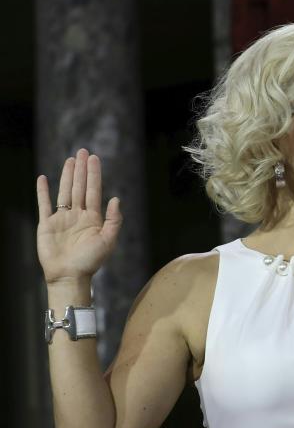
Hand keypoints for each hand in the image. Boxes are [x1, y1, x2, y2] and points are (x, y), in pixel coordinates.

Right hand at [37, 148, 121, 283]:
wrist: (69, 276)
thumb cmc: (90, 262)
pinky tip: (44, 178)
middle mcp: (78, 216)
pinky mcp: (47, 224)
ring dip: (66, 176)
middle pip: (79, 187)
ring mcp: (62, 219)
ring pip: (64, 192)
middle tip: (82, 151)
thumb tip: (116, 199)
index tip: (94, 159)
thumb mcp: (108, 241)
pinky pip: (44, 204)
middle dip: (81, 170)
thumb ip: (113, 220)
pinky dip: (43, 192)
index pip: (93, 191)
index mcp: (94, 219)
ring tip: (70, 160)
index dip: (94, 175)